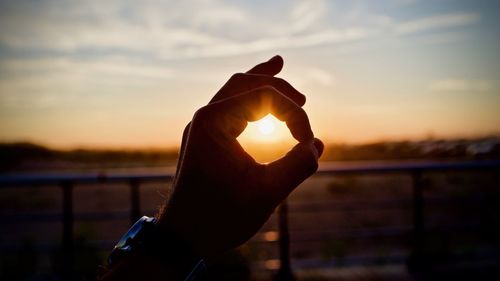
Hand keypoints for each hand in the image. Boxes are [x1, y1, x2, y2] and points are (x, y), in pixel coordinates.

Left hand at [157, 55, 323, 257]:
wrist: (182, 237)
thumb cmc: (219, 216)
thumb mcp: (267, 193)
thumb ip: (298, 165)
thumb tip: (317, 144)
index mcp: (213, 121)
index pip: (263, 97)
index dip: (294, 115)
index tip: (308, 144)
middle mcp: (205, 118)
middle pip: (244, 83)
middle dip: (276, 84)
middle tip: (303, 96)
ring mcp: (203, 128)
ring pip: (234, 91)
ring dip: (260, 84)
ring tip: (279, 66)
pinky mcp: (206, 141)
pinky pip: (230, 109)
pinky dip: (249, 102)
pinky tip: (261, 105)